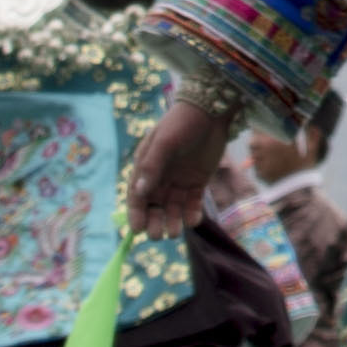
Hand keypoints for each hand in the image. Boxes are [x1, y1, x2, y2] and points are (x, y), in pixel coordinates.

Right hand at [124, 84, 235, 238]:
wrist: (211, 111)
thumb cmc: (181, 123)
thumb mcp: (165, 142)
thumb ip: (152, 166)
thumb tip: (139, 191)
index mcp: (146, 168)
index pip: (137, 196)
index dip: (136, 214)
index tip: (137, 230)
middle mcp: (161, 179)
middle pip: (154, 208)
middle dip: (154, 223)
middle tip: (158, 235)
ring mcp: (179, 182)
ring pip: (173, 210)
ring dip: (172, 223)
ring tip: (175, 231)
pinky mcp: (198, 184)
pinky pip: (192, 205)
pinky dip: (192, 215)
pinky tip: (193, 220)